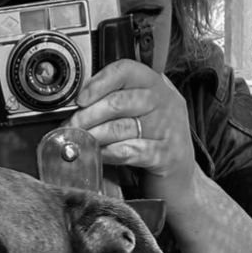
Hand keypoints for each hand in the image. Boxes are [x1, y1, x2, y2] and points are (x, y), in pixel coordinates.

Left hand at [70, 59, 196, 201]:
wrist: (179, 181)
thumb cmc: (153, 145)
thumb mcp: (139, 116)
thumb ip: (117, 105)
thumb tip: (79, 105)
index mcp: (157, 86)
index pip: (126, 71)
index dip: (99, 83)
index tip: (81, 99)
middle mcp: (166, 103)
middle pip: (119, 101)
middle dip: (89, 115)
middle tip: (72, 126)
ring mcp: (169, 129)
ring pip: (123, 126)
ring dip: (95, 135)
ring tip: (80, 142)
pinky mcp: (167, 155)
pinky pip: (132, 150)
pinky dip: (110, 153)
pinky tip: (100, 155)